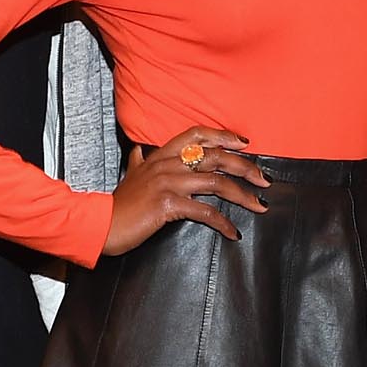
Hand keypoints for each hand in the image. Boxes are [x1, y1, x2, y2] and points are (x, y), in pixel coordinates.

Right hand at [105, 128, 270, 254]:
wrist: (101, 224)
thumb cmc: (118, 204)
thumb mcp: (129, 175)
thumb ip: (138, 161)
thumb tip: (138, 150)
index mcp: (161, 155)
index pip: (196, 134)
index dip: (223, 136)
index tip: (244, 144)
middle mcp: (167, 164)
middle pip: (216, 156)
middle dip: (245, 167)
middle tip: (264, 179)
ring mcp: (168, 183)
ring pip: (216, 182)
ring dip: (243, 195)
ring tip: (260, 205)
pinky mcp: (168, 205)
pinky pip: (205, 211)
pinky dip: (223, 222)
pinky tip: (233, 232)